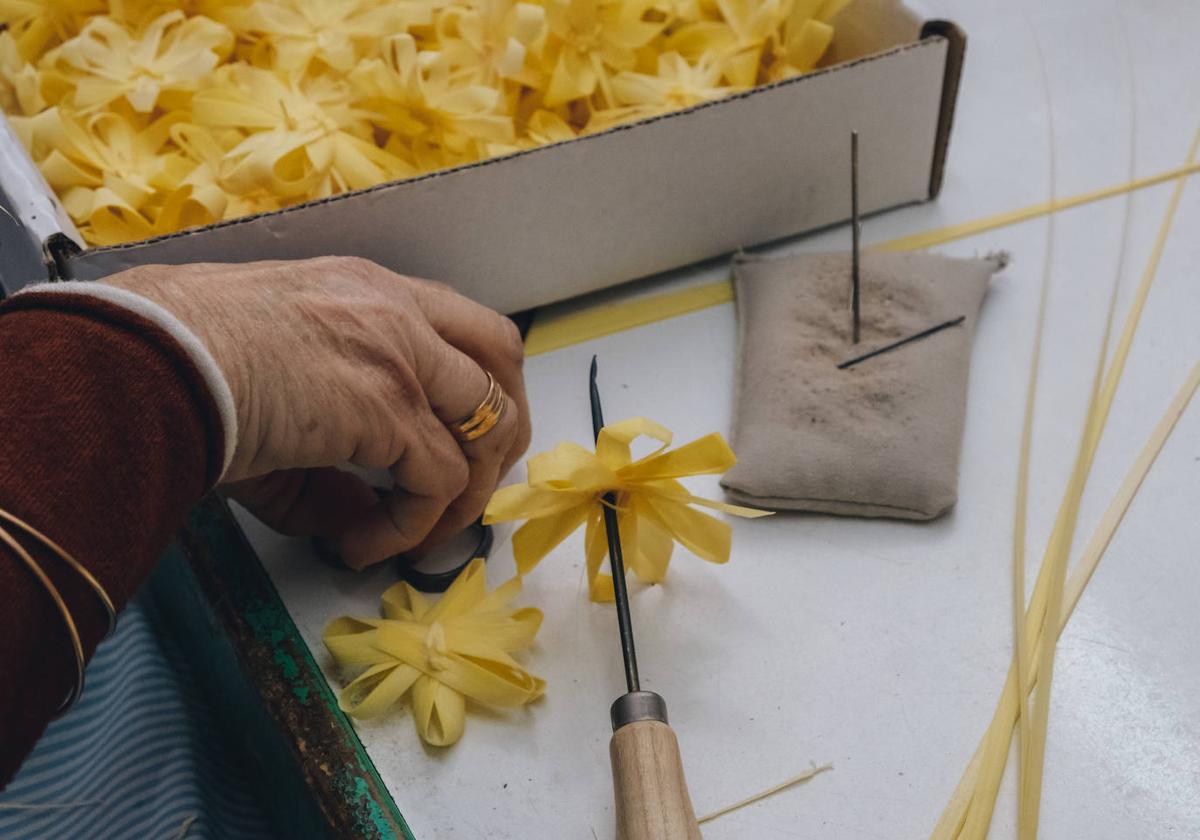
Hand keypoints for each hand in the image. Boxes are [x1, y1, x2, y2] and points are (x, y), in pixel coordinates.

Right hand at [104, 256, 530, 567]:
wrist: (147, 359)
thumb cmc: (185, 363)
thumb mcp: (275, 394)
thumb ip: (330, 454)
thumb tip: (362, 519)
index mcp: (370, 292)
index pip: (463, 328)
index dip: (478, 389)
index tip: (460, 442)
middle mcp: (397, 311)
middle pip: (502, 362)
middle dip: (501, 431)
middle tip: (469, 488)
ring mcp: (400, 354)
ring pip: (489, 423)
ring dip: (466, 492)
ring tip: (419, 536)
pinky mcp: (389, 406)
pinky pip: (439, 481)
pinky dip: (413, 527)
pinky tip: (366, 547)